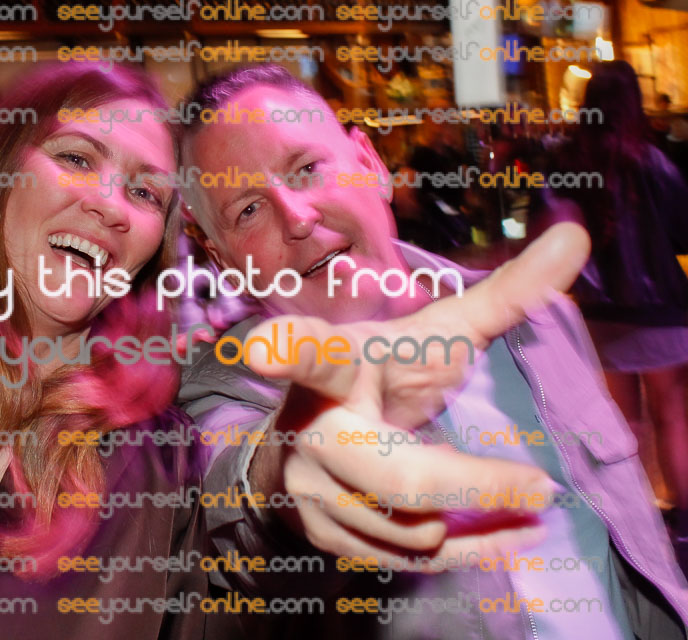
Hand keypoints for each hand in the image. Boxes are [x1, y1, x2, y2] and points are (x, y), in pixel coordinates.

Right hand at [245, 223, 590, 568]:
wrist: (303, 448)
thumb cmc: (378, 379)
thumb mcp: (430, 337)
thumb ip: (501, 296)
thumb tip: (575, 236)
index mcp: (336, 369)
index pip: (313, 357)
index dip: (289, 352)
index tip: (263, 350)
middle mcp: (313, 431)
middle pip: (400, 475)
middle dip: (478, 484)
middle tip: (541, 485)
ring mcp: (312, 491)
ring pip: (414, 527)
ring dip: (472, 512)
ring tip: (500, 489)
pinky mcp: (326, 537)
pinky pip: (408, 564)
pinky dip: (471, 551)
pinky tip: (511, 533)